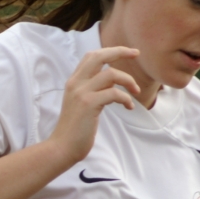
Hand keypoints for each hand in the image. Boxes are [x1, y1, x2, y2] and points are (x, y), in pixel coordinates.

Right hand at [48, 46, 140, 163]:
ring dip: (128, 81)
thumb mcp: (81, 104)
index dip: (111, 51)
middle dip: (120, 51)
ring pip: (111, 74)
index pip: (92, 56)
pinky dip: (126, 98)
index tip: (129, 52)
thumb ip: (92, 90)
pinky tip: (128, 107)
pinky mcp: (89, 104)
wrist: (62, 147)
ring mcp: (81, 93)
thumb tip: (112, 82)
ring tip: (136, 92)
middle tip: (136, 54)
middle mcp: (76, 83)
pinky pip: (114, 93)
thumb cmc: (75, 130)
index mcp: (74, 81)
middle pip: (99, 56)